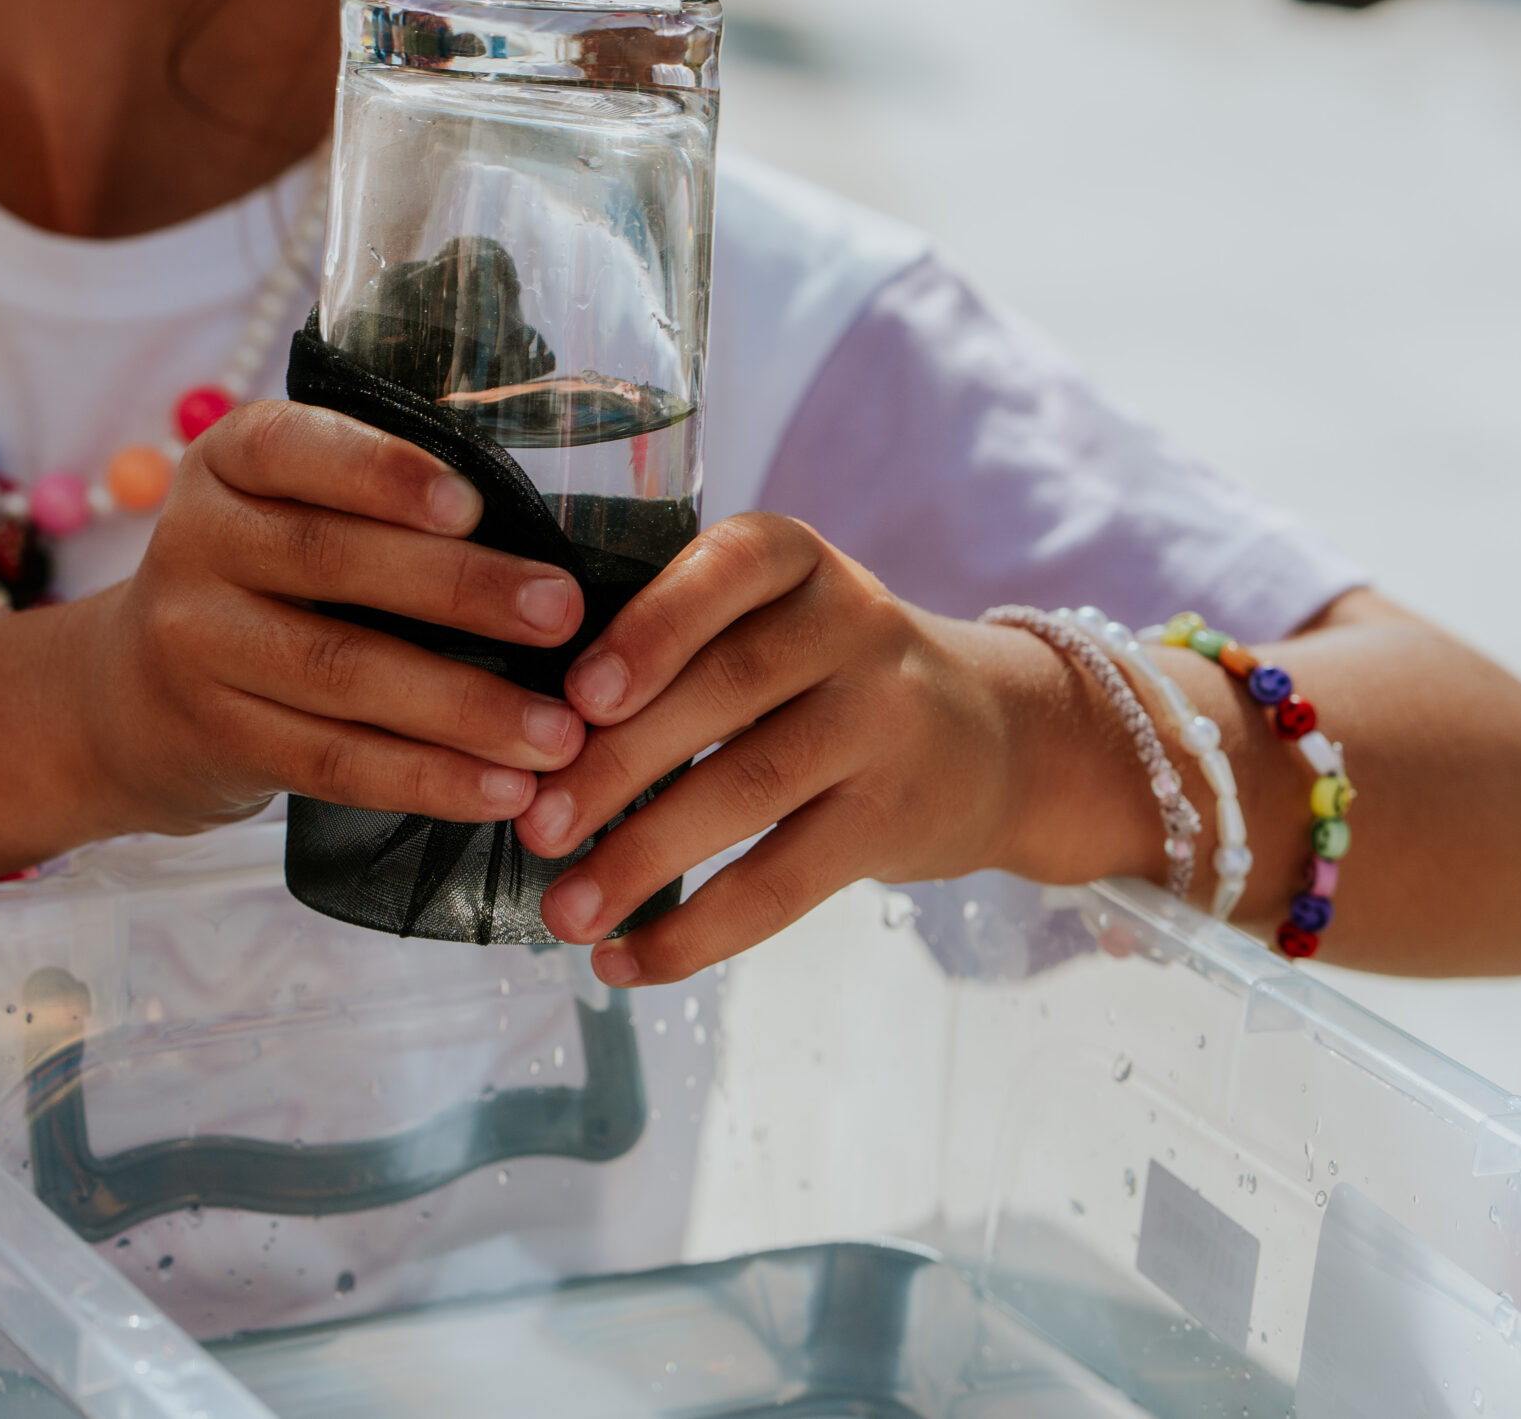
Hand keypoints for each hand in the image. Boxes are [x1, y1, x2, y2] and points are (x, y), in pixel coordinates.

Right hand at [70, 400, 589, 834]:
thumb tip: (550, 526)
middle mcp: (196, 542)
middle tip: (563, 614)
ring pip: (339, 672)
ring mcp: (195, 644)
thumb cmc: (265, 578)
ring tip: (558, 734)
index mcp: (228, 461)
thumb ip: (377, 500)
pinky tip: (499, 791)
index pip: (292, 448)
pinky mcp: (216, 737)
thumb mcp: (284, 506)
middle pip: (329, 560)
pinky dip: (424, 778)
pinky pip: (331, 760)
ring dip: (462, 708)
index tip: (473, 503)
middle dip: (460, 589)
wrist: (129, 695)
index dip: (381, 473)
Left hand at [513, 514, 1083, 985]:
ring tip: (564, 910)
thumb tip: (528, 733)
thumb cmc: (821, 676)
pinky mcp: (895, 818)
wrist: (992, 739)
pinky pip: (784, 882)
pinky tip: (626, 959)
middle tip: (534, 825)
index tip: (578, 695)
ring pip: (749, 789)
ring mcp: (885, 721)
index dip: (651, 628)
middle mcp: (853, 625)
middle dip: (615, 764)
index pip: (729, 570)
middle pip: (724, 691)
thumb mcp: (770, 621)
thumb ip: (674, 648)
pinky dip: (695, 931)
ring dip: (642, 858)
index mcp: (797, 562)